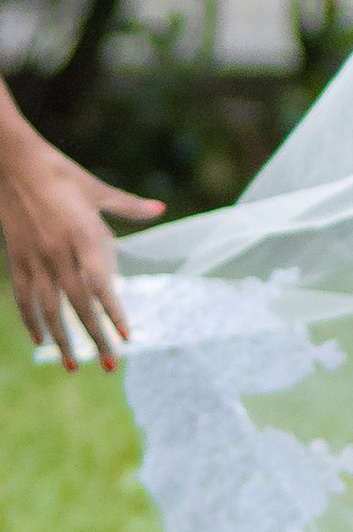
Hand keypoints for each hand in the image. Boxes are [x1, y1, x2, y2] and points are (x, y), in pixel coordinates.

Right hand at [0, 130, 162, 368]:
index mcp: (84, 236)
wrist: (12, 164)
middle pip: (78, 306)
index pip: (102, 285)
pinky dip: (31, 320)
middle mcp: (59, 253)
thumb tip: (159, 210)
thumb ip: (128, 206)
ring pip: (49, 310)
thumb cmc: (60, 173)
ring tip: (75, 366)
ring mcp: (35, 259)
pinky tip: (40, 340)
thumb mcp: (97, 188)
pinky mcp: (16, 259)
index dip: (114, 313)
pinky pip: (23, 298)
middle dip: (95, 338)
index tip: (127, 338)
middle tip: (111, 366)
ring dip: (63, 340)